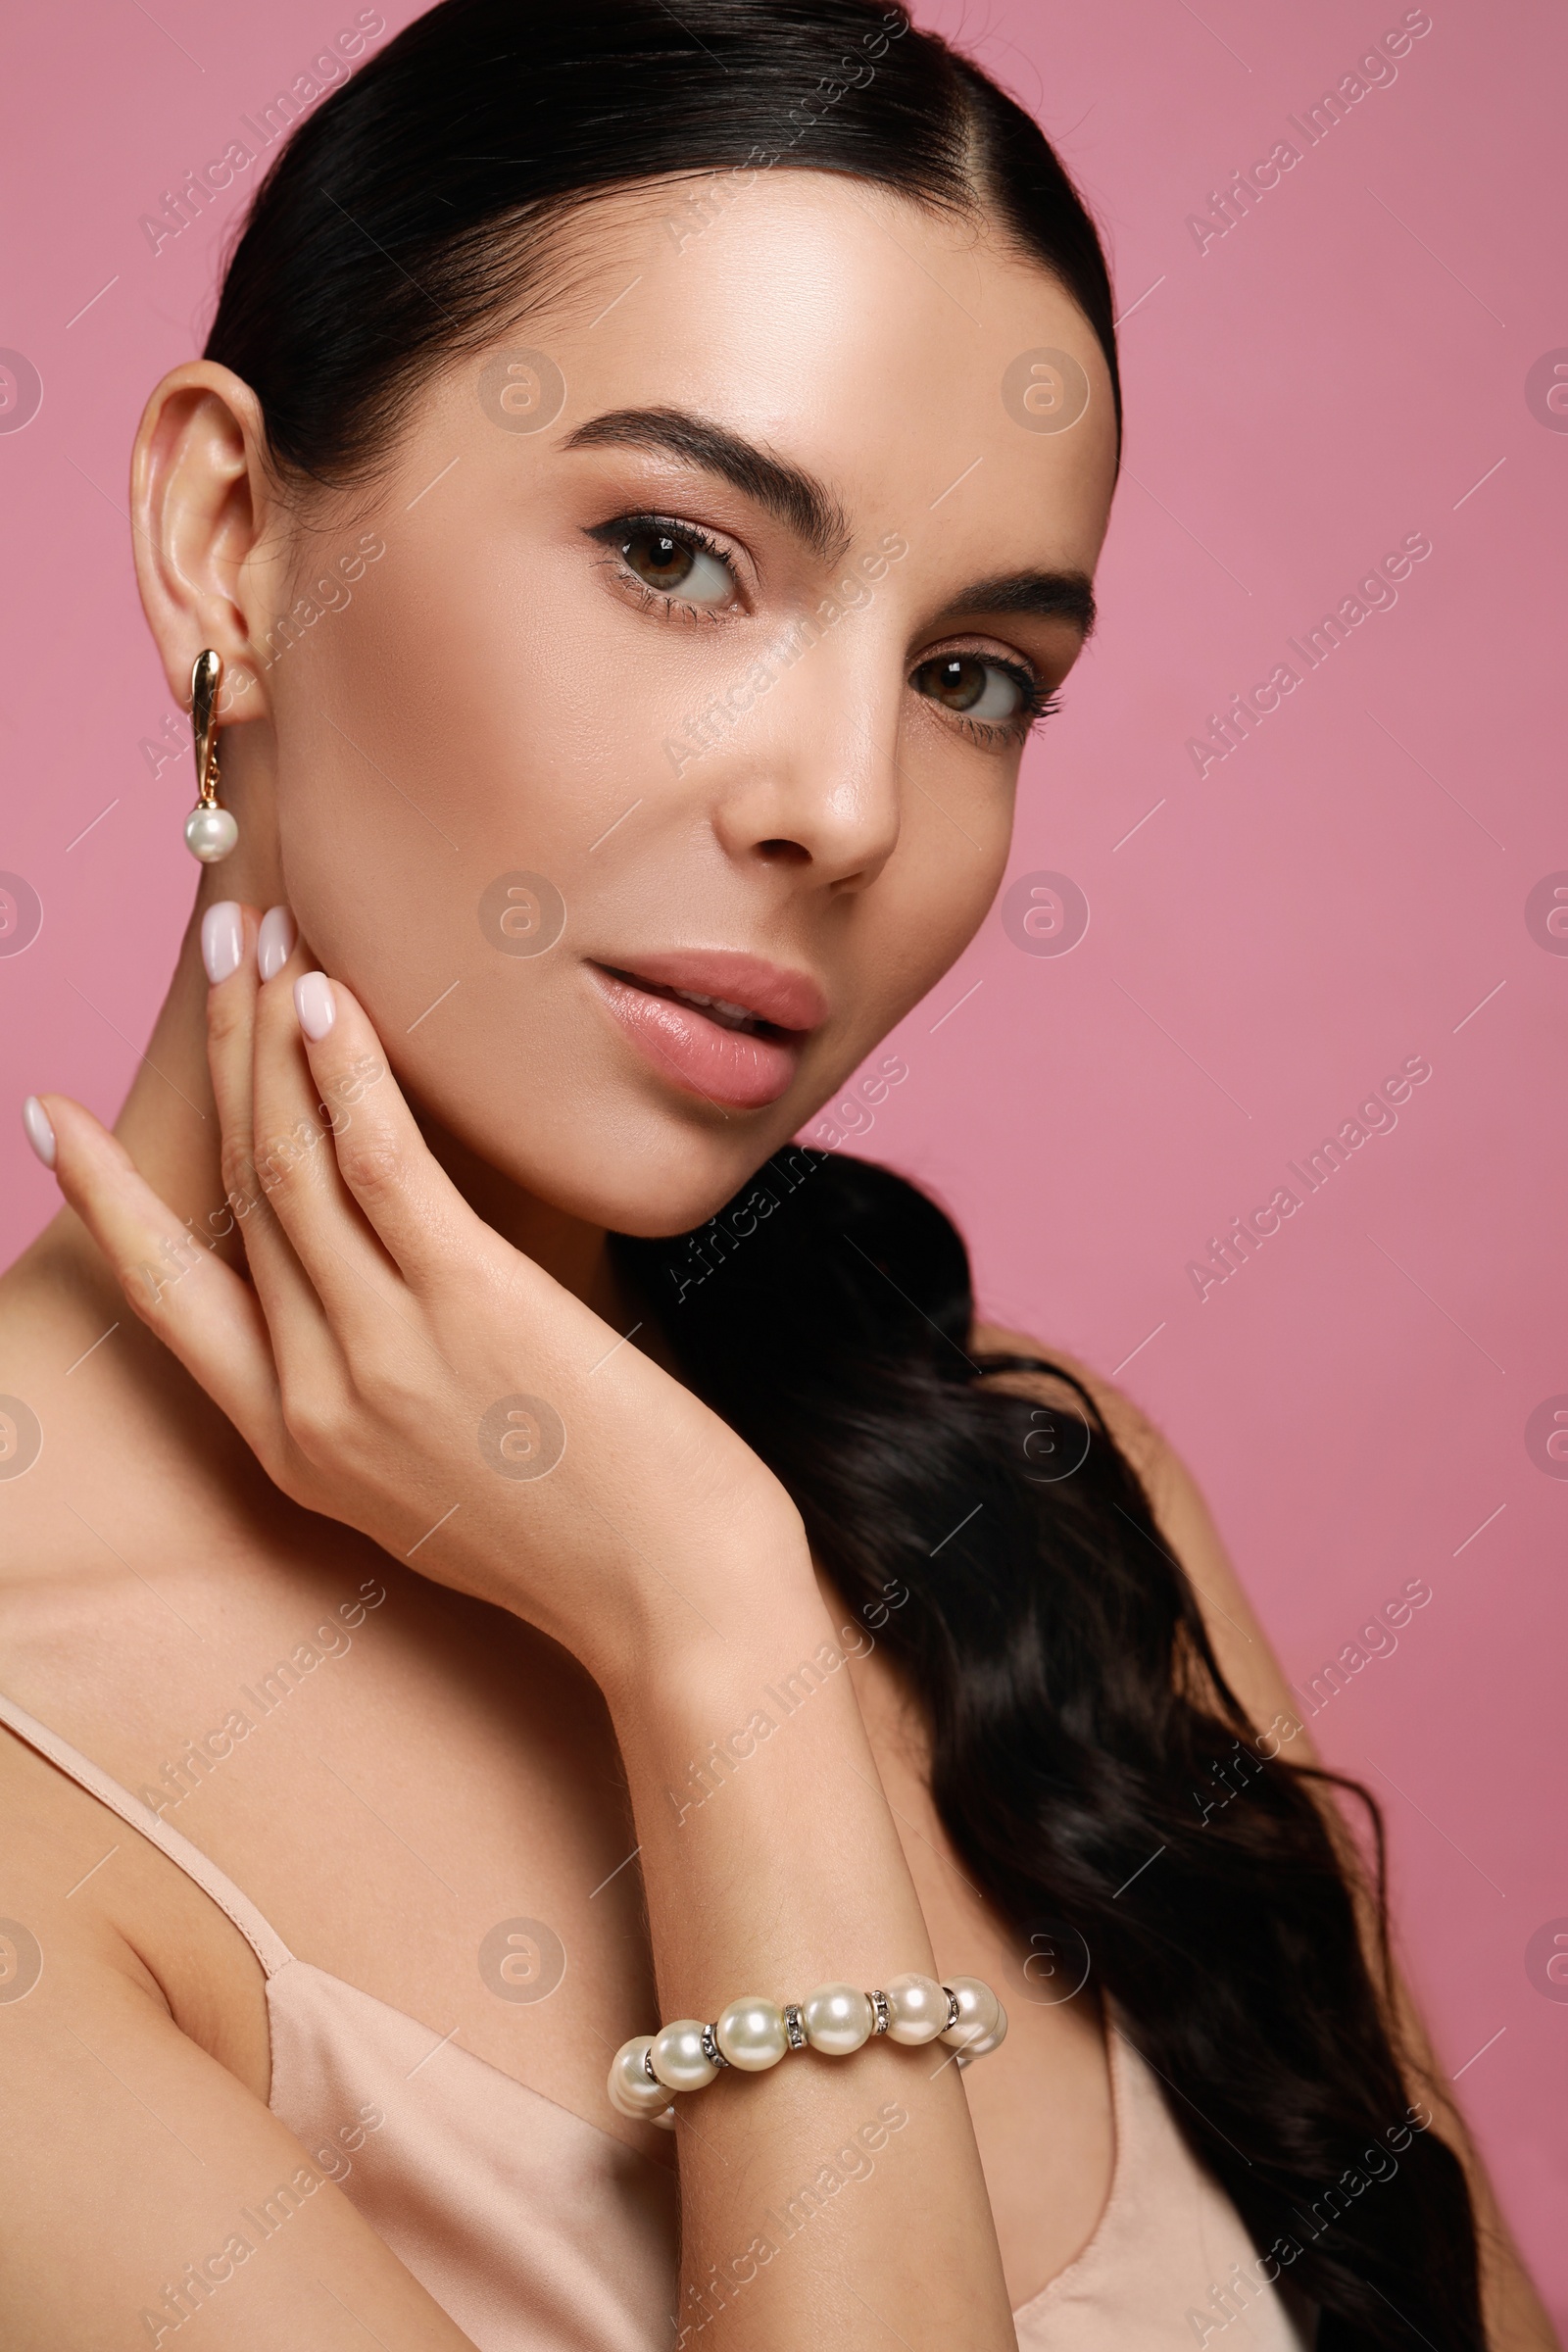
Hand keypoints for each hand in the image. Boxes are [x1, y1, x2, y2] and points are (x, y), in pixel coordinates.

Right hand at [36, 904, 806, 1687]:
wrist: (678, 1601)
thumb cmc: (585, 1537)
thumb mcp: (438, 1483)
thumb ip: (378, 1392)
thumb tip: (375, 1286)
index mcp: (294, 1447)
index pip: (166, 1296)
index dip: (103, 1200)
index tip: (50, 1119)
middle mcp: (316, 1398)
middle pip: (236, 1193)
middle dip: (217, 1056)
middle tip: (215, 946)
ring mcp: (384, 1352)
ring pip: (289, 1164)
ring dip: (266, 1036)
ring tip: (263, 934)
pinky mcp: (471, 1307)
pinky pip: (379, 1166)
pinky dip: (343, 1075)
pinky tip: (328, 998)